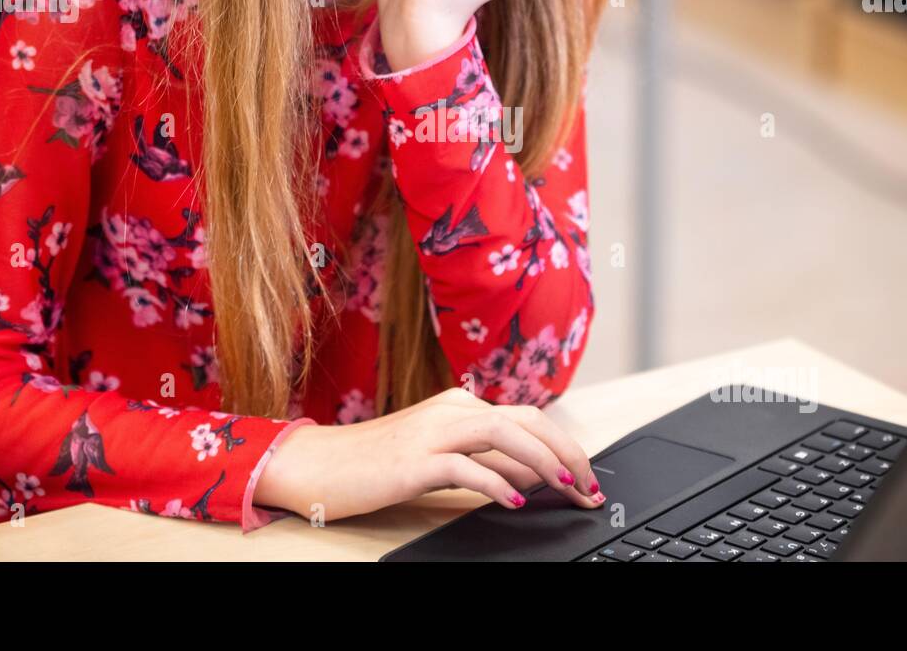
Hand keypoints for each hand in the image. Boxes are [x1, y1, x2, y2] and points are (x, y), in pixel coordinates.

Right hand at [254, 386, 603, 521]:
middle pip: (527, 421)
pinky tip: (514, 500)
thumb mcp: (440, 458)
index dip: (565, 447)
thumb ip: (485, 462)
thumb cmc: (375, 463)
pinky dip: (495, 482)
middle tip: (590, 487)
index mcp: (459, 405)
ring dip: (543, 462)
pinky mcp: (414, 460)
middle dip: (567, 453)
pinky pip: (465, 466)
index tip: (587, 478)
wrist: (315, 464)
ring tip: (566, 488)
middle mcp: (451, 410)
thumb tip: (532, 478)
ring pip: (504, 434)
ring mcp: (432, 432)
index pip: (529, 418)